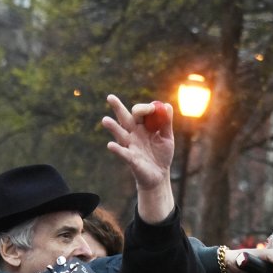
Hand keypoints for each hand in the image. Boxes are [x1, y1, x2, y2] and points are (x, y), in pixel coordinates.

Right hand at [102, 94, 174, 223]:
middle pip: (124, 118)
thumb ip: (166, 123)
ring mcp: (130, 146)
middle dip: (117, 108)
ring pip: (120, 134)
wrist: (160, 175)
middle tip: (110, 97)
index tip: (153, 109)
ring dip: (113, 127)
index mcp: (142, 127)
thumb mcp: (167, 137)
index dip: (145, 108)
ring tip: (105, 120)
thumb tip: (167, 106)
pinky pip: (123, 153)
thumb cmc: (162, 154)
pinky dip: (117, 150)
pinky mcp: (130, 159)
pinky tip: (111, 145)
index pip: (139, 112)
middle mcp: (133, 134)